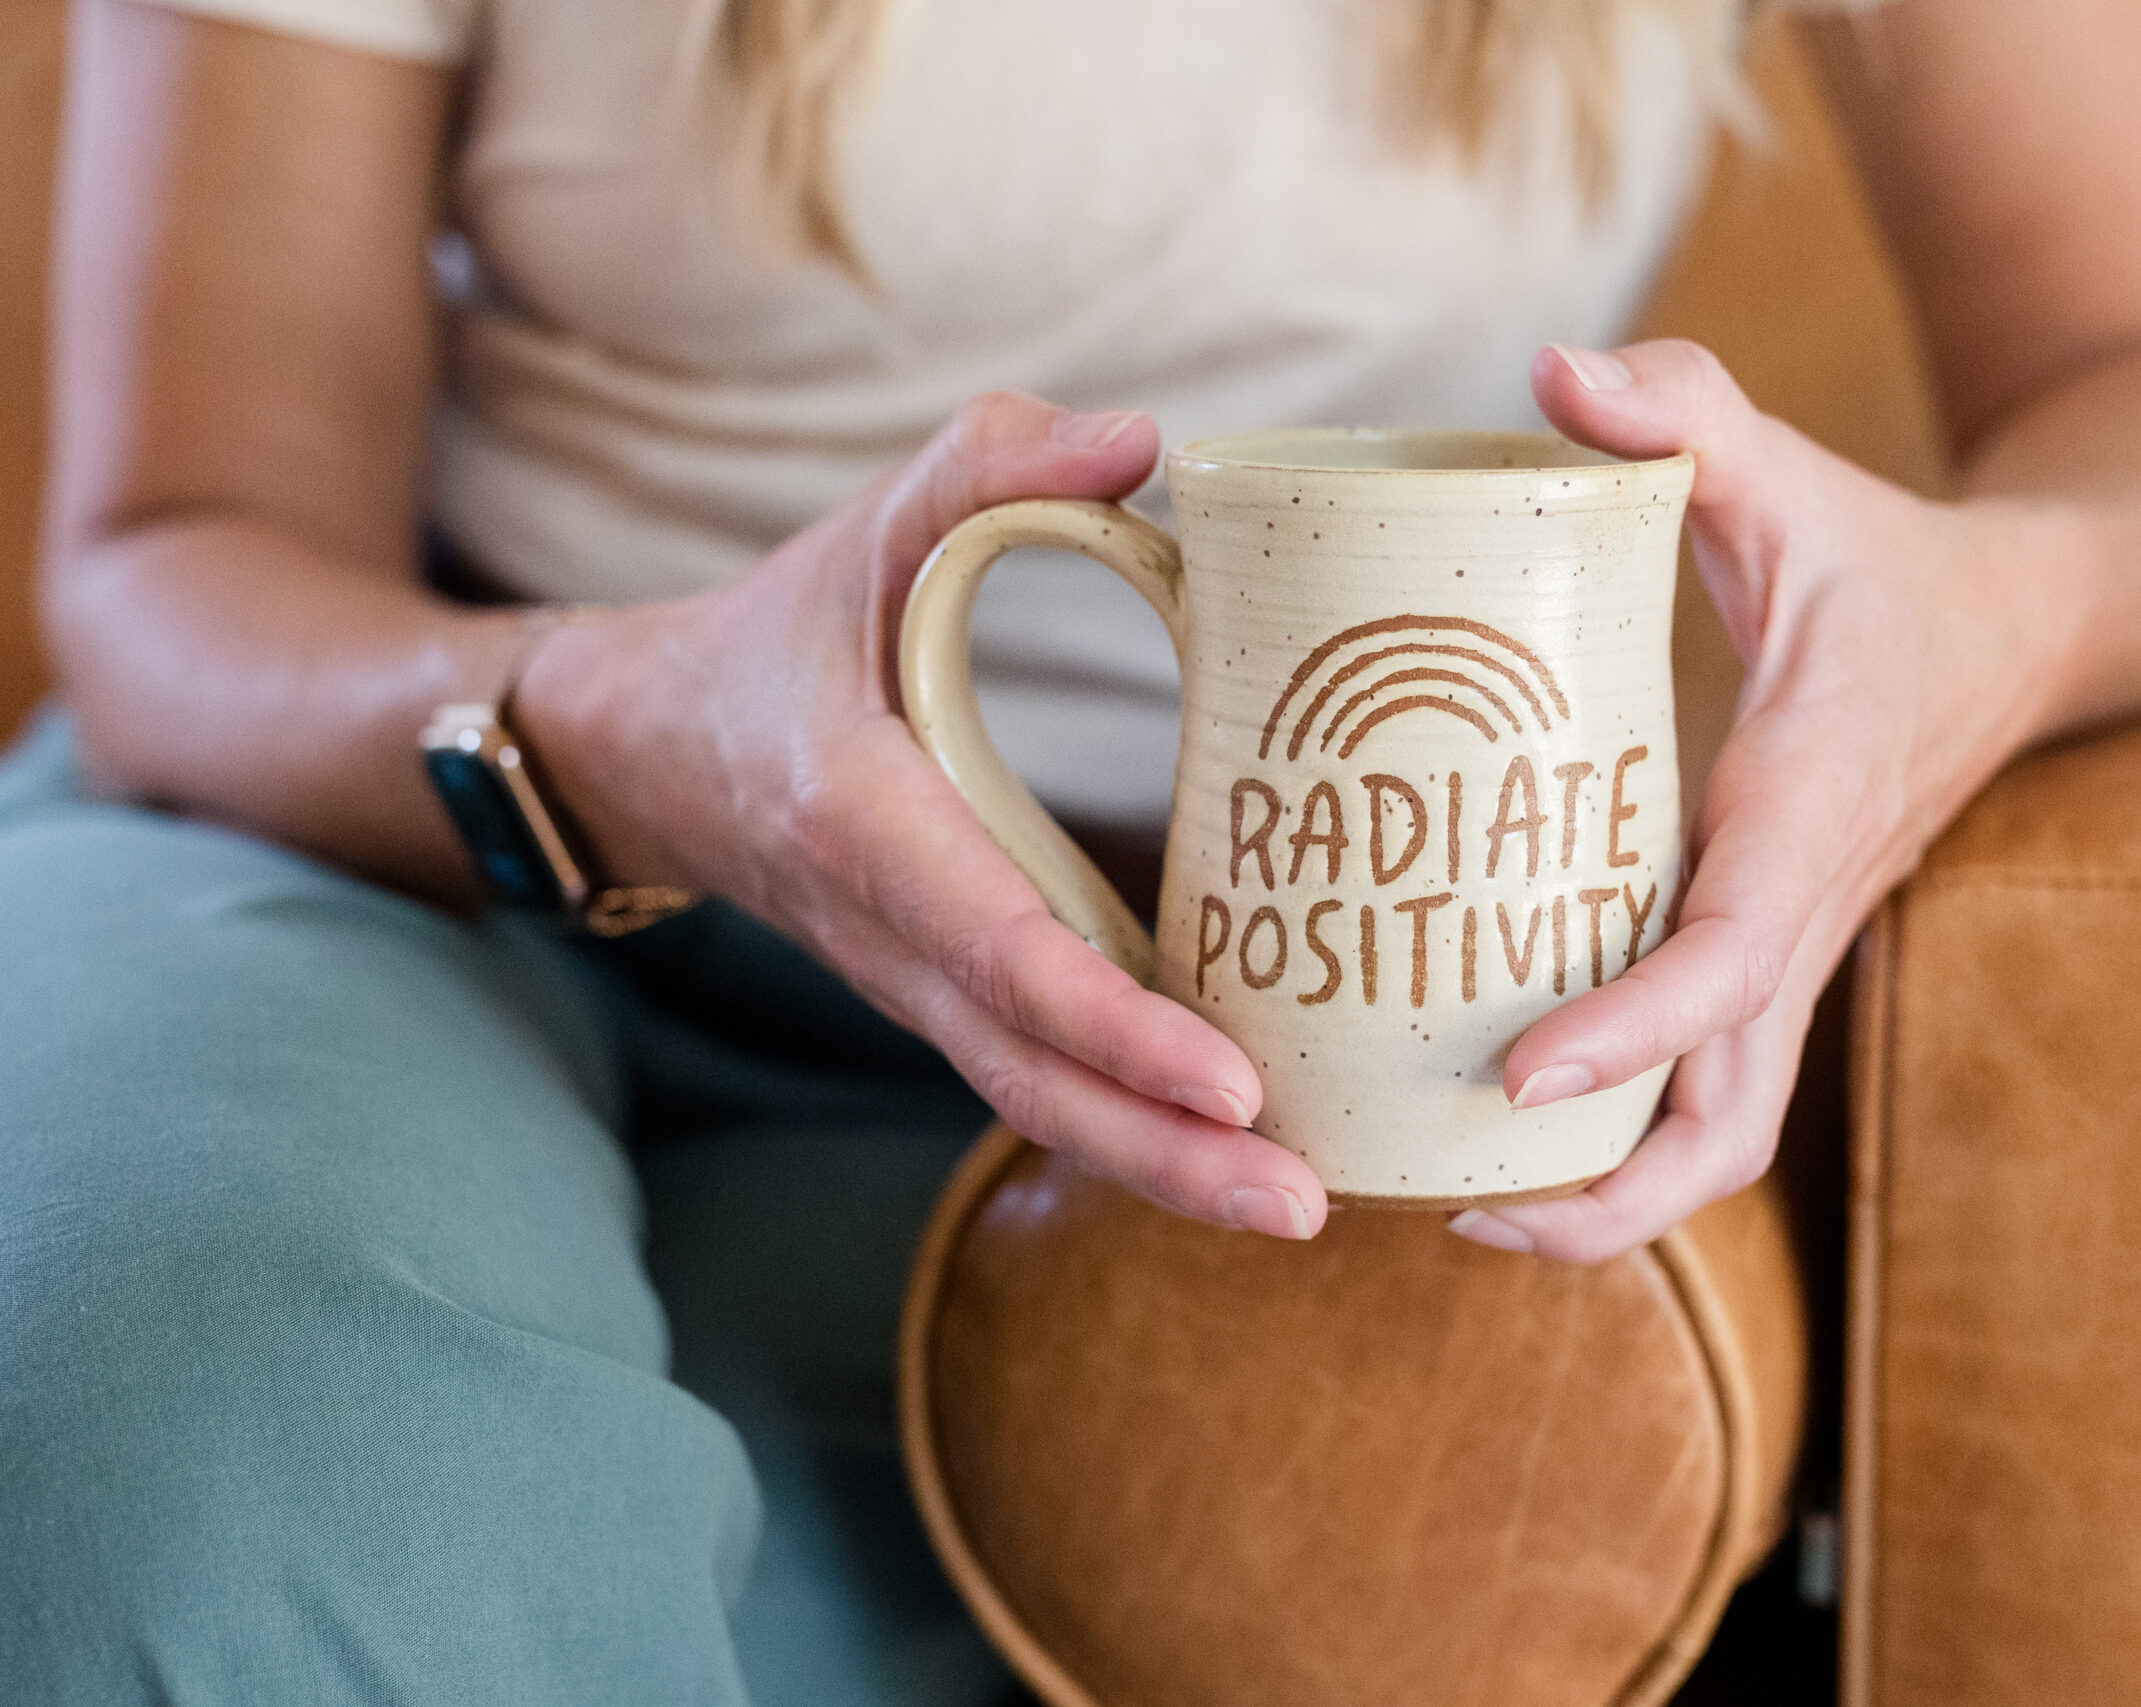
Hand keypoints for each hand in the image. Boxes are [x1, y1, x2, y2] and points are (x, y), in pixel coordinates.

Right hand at [514, 393, 1325, 1240]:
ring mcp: (916, 983)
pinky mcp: (946, 996)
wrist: (653, 748)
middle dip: (1161, 1154)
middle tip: (1299, 1207)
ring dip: (1159, 1167)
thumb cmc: (779, 633)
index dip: (1114, 1025)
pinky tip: (1240, 1152)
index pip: (1000, 950)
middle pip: (1028, 1078)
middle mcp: (890, 934)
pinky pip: (1039, 1080)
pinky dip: (1131, 1129)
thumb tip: (1149, 441)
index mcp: (865, 824)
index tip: (1231, 1081)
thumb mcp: (868, 525)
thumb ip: (990, 465)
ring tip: (1295, 1206)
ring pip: (1034, 1103)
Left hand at [1450, 340, 2068, 1262]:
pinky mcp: (1772, 960)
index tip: (1520, 1076)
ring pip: (1730, 1132)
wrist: (2025, 626)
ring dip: (1617, 1200)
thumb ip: (1686, 406)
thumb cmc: (1886, 554)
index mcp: (1810, 806)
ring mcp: (1795, 953)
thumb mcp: (1793, 465)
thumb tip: (1547, 375)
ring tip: (1468, 1207)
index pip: (1731, 957)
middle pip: (1735, 1121)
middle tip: (1461, 1211)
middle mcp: (1807, 910)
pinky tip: (1510, 1126)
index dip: (1632, 1032)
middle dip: (1614, 1199)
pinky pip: (1709, 1086)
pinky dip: (1624, 1137)